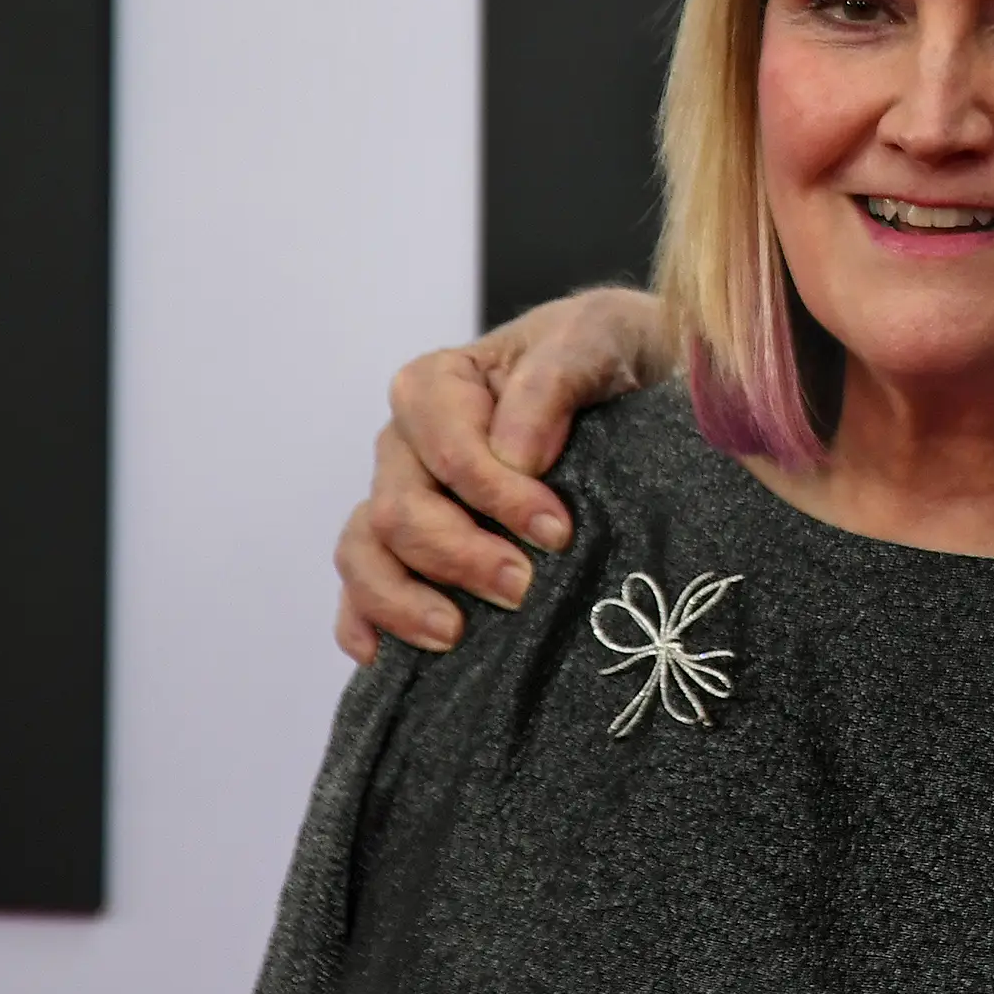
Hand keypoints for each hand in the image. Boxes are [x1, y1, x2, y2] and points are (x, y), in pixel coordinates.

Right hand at [331, 286, 672, 660]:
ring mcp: (401, 496)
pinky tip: (381, 655)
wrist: (634, 380)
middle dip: (460, 556)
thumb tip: (514, 454)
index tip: (556, 529)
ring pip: (366, 552)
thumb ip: (552, 381)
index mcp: (440, 384)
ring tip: (457, 633)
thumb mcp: (596, 337)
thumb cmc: (609, 353)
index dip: (494, 495)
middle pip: (399, 510)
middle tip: (524, 587)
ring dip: (405, 599)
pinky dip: (364, 620)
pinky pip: (359, 587)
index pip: (444, 449)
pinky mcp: (408, 546)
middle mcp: (407, 443)